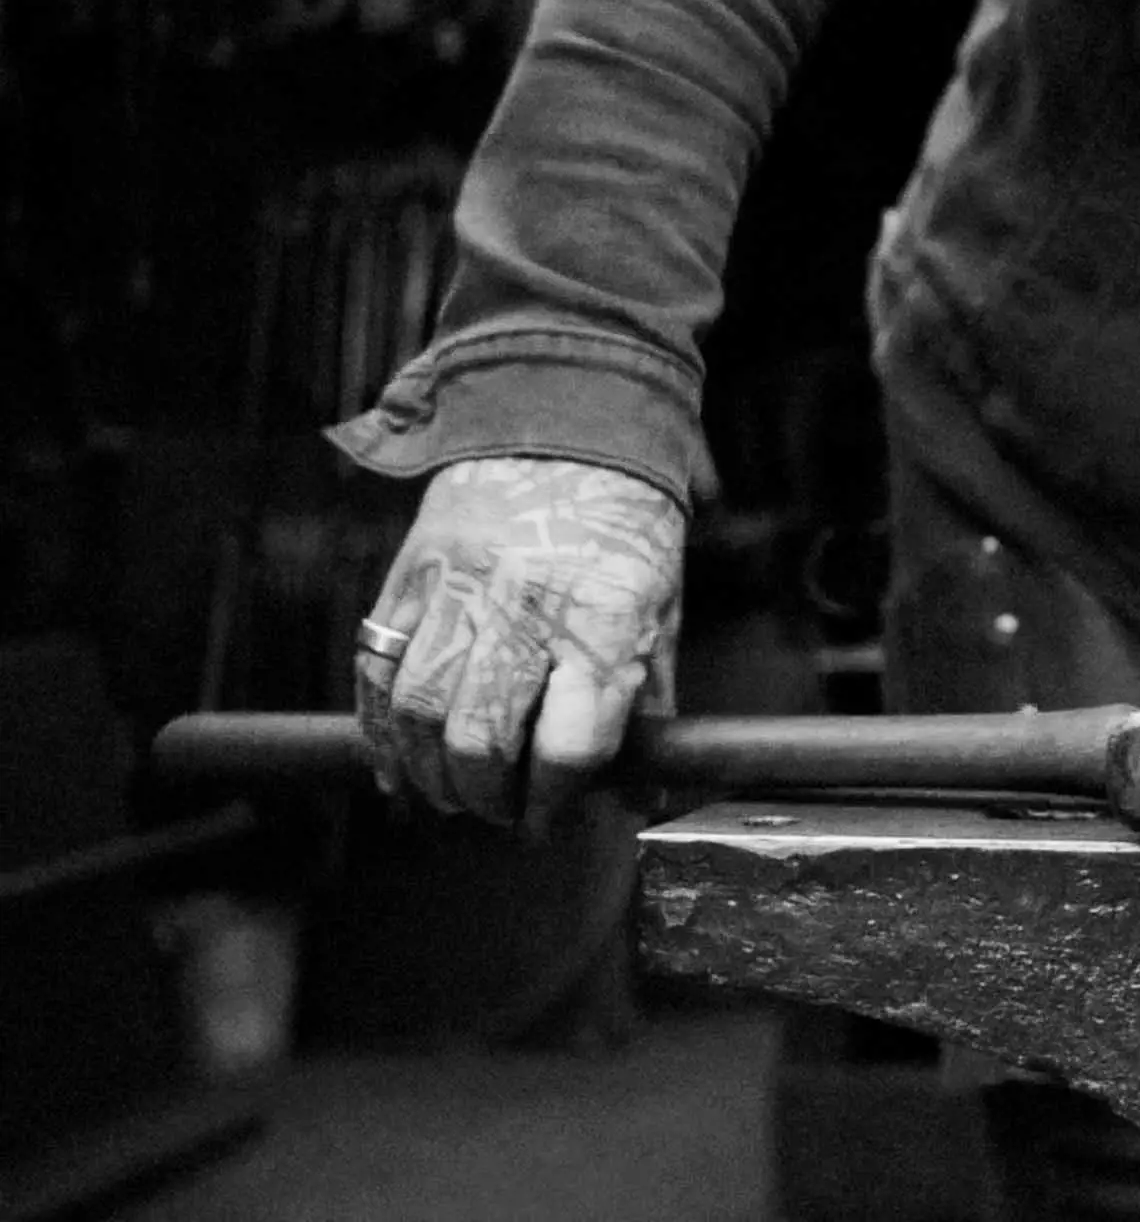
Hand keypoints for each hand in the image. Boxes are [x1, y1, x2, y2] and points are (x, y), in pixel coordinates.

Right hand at [356, 456, 684, 832]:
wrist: (566, 421)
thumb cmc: (623, 525)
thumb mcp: (660, 608)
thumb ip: (645, 702)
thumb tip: (635, 793)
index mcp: (605, 618)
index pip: (571, 743)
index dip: (556, 800)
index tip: (551, 819)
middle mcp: (526, 606)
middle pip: (480, 739)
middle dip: (486, 799)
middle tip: (499, 813)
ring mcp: (458, 589)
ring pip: (417, 712)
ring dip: (428, 774)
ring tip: (450, 797)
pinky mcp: (409, 575)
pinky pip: (377, 669)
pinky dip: (380, 730)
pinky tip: (397, 763)